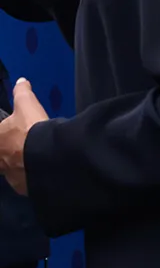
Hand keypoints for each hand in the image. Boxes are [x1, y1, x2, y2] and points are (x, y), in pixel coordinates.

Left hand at [0, 79, 48, 195]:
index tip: (11, 137)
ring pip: (8, 170)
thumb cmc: (31, 129)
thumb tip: (21, 81)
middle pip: (0, 157)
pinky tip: (37, 172)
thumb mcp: (27, 105)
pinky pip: (21, 182)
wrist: (46, 156)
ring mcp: (8, 175)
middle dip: (6, 154)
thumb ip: (22, 92)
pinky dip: (28, 177)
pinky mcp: (21, 186)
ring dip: (16, 166)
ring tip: (29, 160)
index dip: (3, 137)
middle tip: (17, 149)